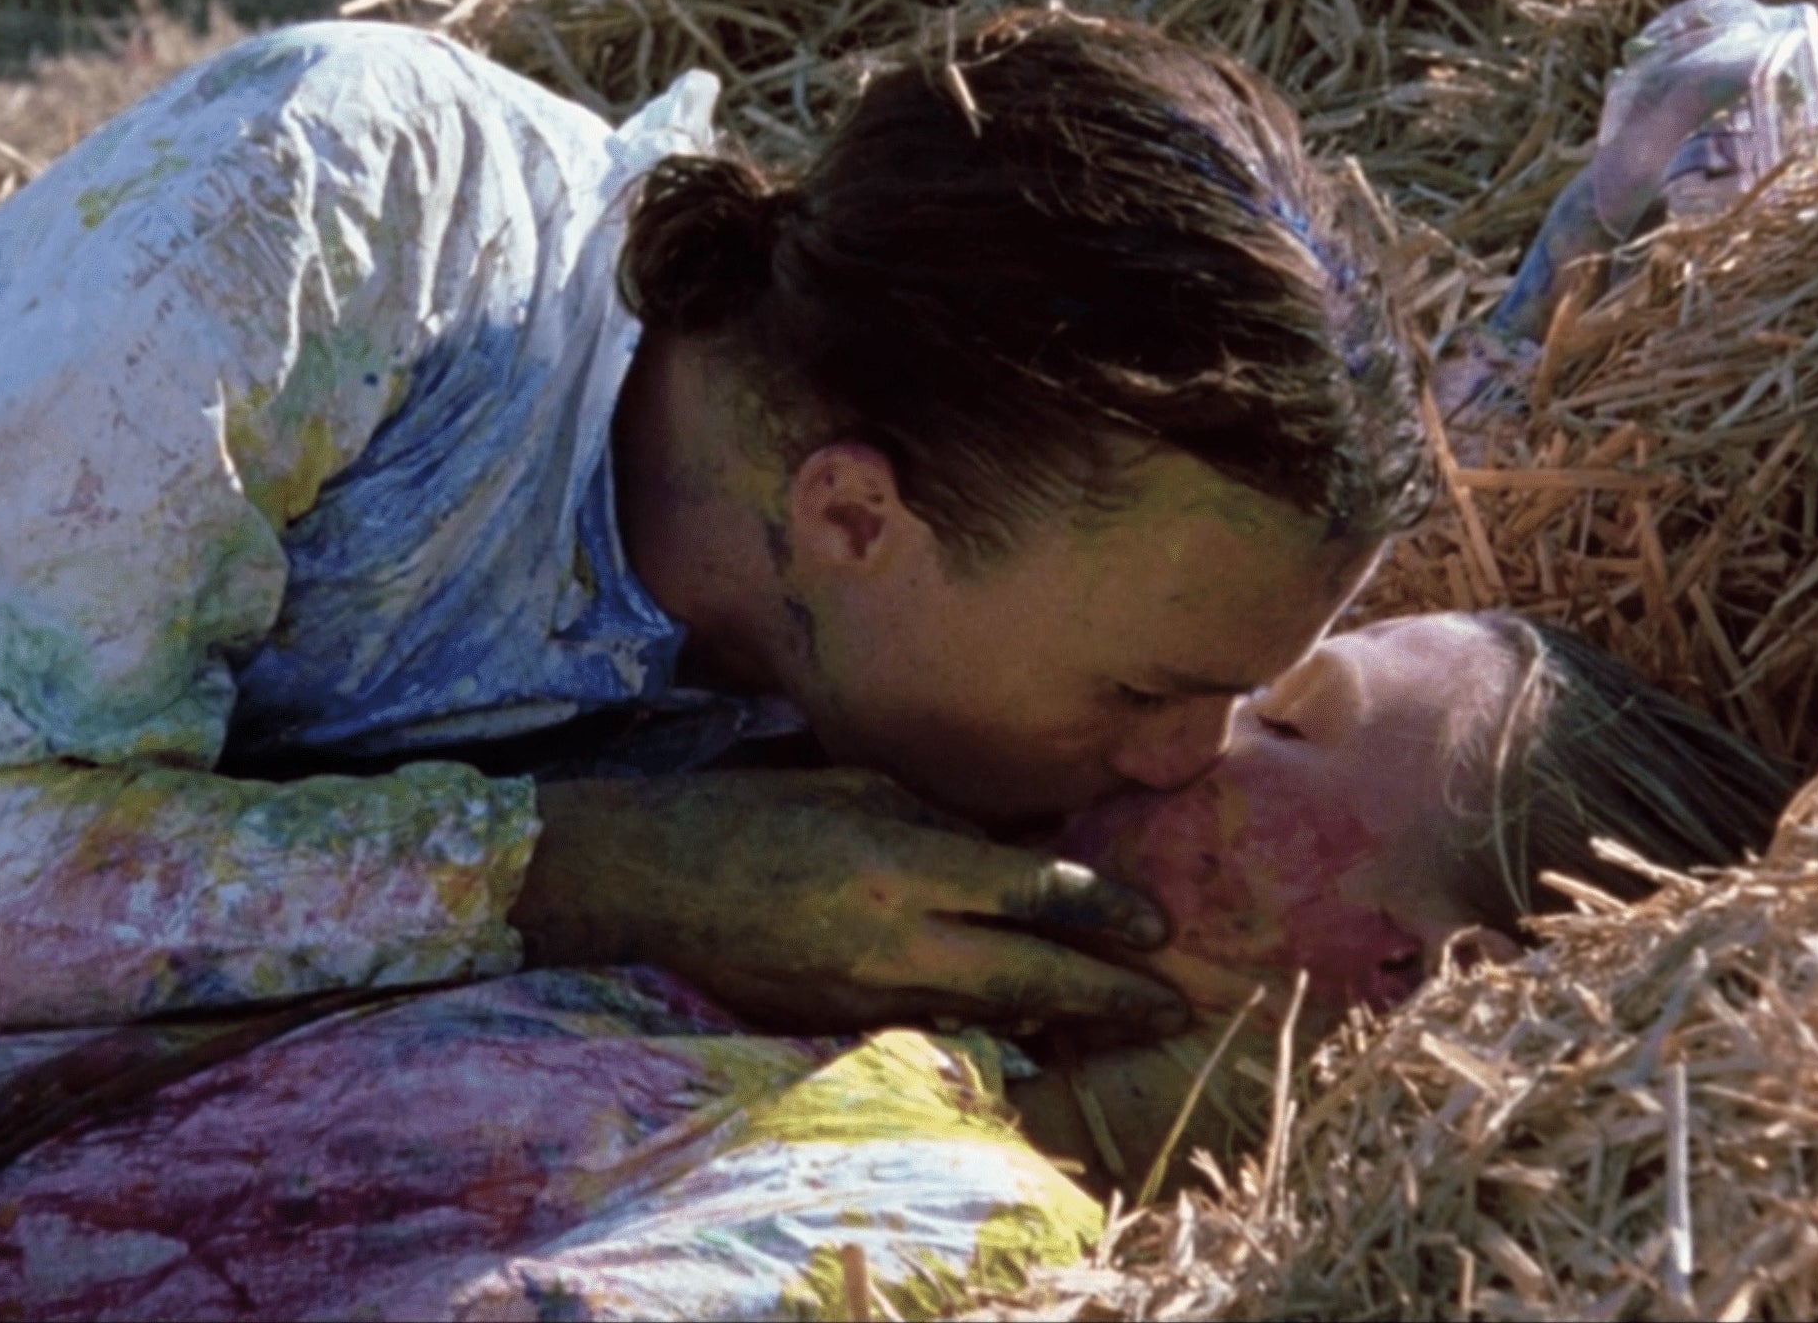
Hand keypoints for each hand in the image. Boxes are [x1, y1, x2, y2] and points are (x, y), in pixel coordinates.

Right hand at [509, 768, 1190, 1038]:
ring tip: (1119, 1019)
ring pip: (989, 1014)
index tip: (1158, 927)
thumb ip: (942, 823)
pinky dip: (985, 1026)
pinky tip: (1027, 1030)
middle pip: (1030, 977)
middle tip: (1172, 1005)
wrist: (645, 880)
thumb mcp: (853, 788)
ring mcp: (864, 994)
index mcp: (900, 863)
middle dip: (1109, 996)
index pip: (1032, 893)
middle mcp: (893, 938)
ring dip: (1058, 1018)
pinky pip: (931, 1027)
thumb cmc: (748, 812)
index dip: (1105, 912)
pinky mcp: (836, 1025)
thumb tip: (1017, 853)